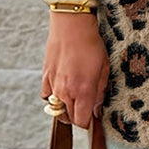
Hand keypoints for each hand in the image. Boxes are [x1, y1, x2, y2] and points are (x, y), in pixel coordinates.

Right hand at [41, 12, 109, 129]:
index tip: (92, 118)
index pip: (81, 122)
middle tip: (86, 106)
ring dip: (65, 107)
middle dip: (78, 116)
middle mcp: (65, 92)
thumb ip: (99, 93)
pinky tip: (61, 87)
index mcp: (83, 91)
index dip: (88, 123)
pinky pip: (46, 96)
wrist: (71, 25)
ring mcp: (53, 85)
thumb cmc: (91, 45)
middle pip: (68, 118)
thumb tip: (97, 110)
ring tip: (74, 96)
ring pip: (56, 109)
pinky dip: (53, 96)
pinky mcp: (44, 77)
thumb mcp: (104, 70)